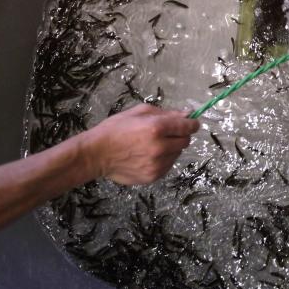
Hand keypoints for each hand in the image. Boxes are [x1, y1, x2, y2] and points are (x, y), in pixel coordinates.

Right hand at [79, 104, 198, 184]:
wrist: (96, 154)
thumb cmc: (115, 129)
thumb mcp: (139, 112)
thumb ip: (165, 113)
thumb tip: (186, 114)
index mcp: (157, 128)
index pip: (187, 127)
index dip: (192, 124)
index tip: (191, 123)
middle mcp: (160, 147)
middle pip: (185, 141)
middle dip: (180, 136)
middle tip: (166, 134)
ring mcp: (157, 164)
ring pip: (177, 154)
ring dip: (171, 148)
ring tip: (151, 145)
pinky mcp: (153, 176)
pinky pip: (168, 166)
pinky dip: (163, 160)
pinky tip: (147, 156)